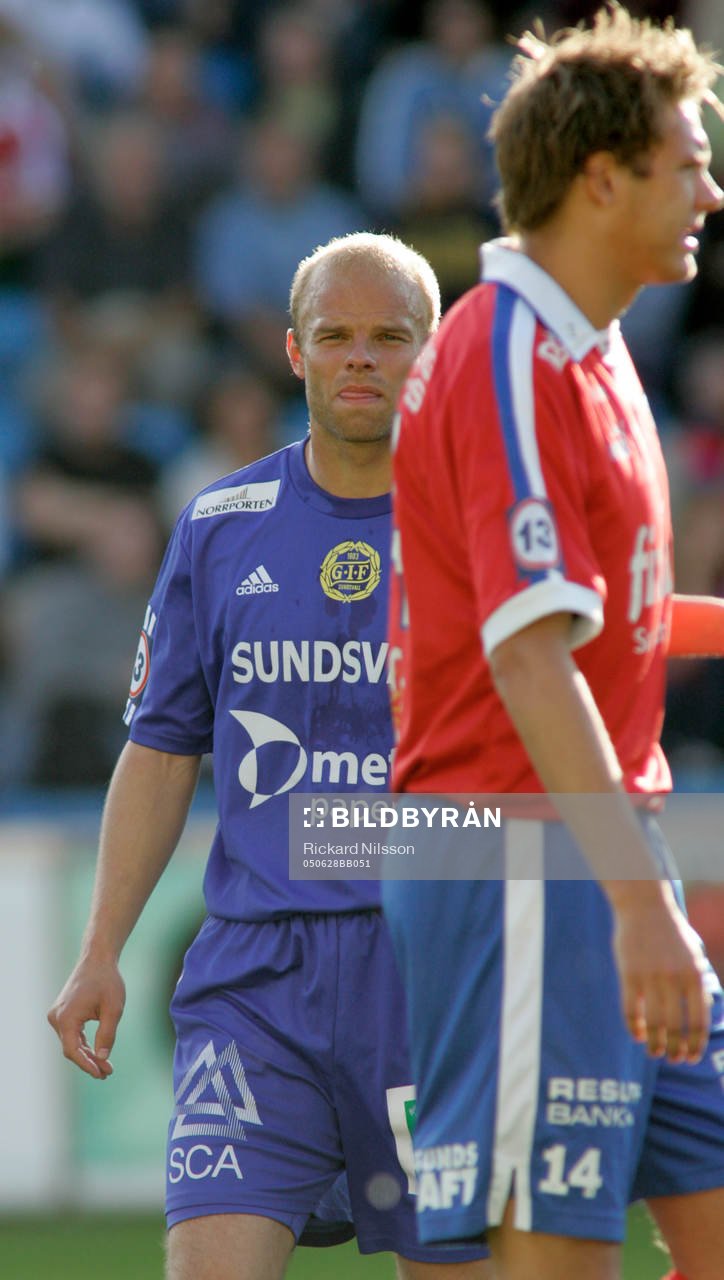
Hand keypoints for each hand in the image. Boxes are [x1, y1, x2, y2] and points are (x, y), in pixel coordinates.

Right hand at [47, 958, 125, 1078]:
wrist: (97, 959)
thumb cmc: (107, 981)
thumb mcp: (114, 1009)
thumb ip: (107, 1034)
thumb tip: (102, 1058)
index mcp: (66, 1017)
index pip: (72, 1051)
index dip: (86, 1065)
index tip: (101, 1074)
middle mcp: (57, 1018)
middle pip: (71, 1049)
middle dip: (89, 1062)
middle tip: (108, 1073)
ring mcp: (57, 1015)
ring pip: (71, 1043)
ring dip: (87, 1055)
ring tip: (105, 1068)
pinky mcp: (62, 1013)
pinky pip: (71, 1034)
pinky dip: (83, 1044)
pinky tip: (97, 1054)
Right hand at [610, 880, 711, 1063]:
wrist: (644, 905)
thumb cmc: (671, 931)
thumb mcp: (694, 953)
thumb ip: (697, 980)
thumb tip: (701, 1011)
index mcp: (695, 975)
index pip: (698, 1020)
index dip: (695, 1044)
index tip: (690, 1058)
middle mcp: (675, 978)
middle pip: (677, 1026)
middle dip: (676, 1050)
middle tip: (673, 1060)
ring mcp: (651, 976)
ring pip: (655, 1022)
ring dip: (656, 1044)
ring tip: (655, 1054)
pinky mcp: (629, 974)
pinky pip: (631, 1009)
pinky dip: (634, 1027)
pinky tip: (638, 1036)